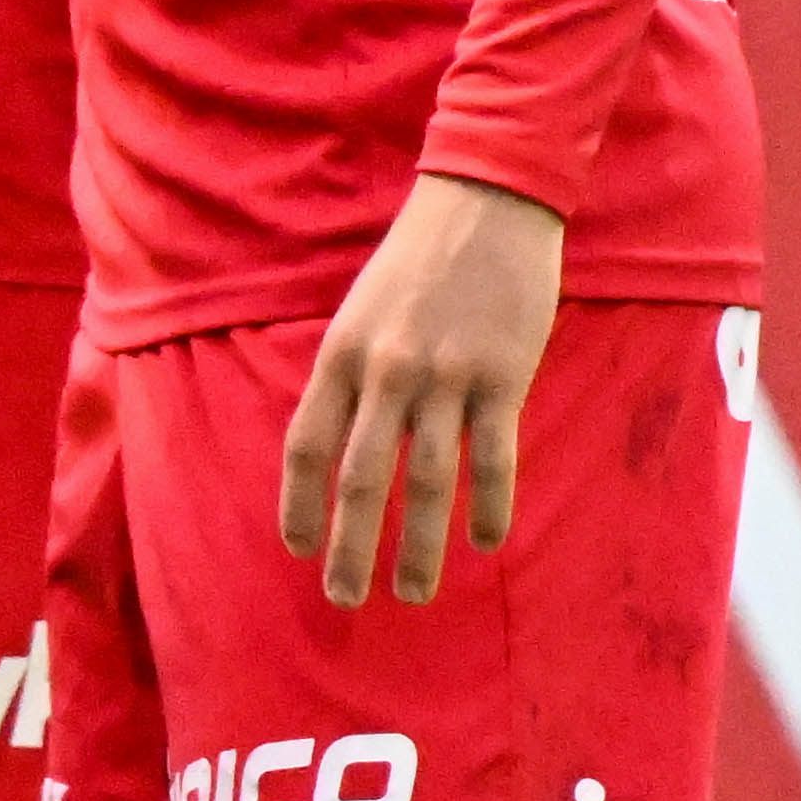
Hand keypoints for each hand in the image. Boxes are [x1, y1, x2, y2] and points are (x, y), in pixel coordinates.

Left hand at [280, 173, 565, 604]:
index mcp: (341, 356)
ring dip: (418, 546)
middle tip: (346, 599)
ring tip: (413, 592)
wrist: (487, 201)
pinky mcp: (503, 376)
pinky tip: (486, 543)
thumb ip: (350, 375)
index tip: (298, 549)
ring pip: (426, 482)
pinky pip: (494, 458)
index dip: (298, 505)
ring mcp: (446, 377)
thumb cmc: (419, 259)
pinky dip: (489, 507)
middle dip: (350, 547)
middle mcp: (386, 373)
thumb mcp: (360, 310)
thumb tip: (338, 444)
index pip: (306, 447)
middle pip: (359, 479)